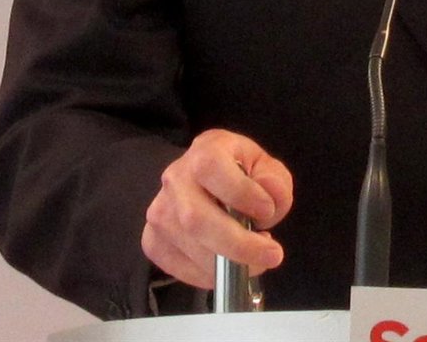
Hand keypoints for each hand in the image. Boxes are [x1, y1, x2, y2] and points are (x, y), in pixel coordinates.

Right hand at [142, 128, 293, 289]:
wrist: (208, 182)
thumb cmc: (241, 173)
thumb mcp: (266, 167)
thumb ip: (274, 181)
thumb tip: (269, 200)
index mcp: (206, 150)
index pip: (211, 168)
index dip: (241, 193)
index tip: (268, 211)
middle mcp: (176, 178)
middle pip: (196, 218)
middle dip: (238, 244)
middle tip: (271, 255)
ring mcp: (160, 210)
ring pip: (188, 246)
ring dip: (227, 263)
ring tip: (255, 259)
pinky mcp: (152, 239)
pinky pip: (176, 266)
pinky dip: (207, 276)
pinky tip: (228, 269)